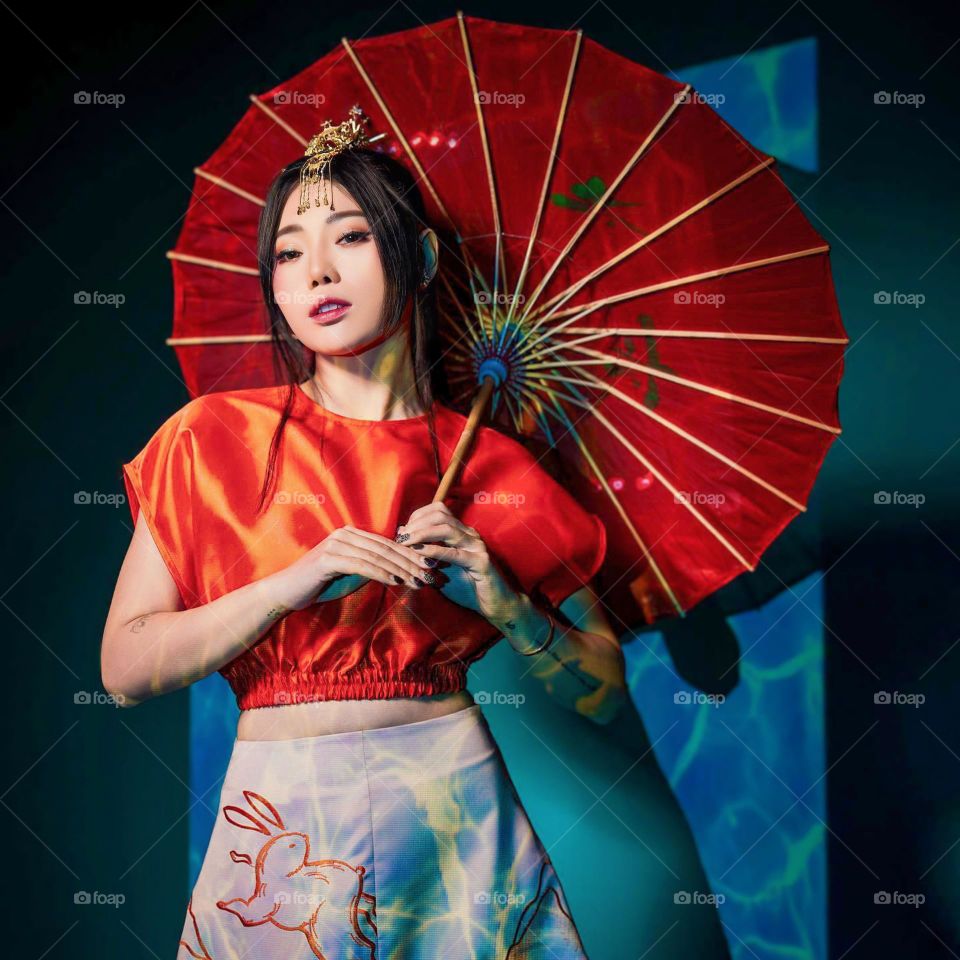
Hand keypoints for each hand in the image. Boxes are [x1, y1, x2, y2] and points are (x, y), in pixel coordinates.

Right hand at [270, 525, 436, 610]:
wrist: (287, 591)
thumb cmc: (320, 583)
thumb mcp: (351, 573)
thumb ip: (371, 567)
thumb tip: (400, 571)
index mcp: (352, 534)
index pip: (388, 543)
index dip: (411, 554)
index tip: (430, 566)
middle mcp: (345, 534)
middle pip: (386, 548)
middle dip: (411, 562)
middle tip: (430, 573)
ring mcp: (336, 544)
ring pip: (377, 556)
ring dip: (401, 569)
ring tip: (418, 580)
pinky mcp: (329, 559)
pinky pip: (362, 565)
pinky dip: (381, 573)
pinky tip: (396, 581)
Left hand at [394, 501, 520, 622]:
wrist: (494, 605)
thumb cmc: (467, 588)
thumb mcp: (442, 568)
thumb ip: (426, 554)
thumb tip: (404, 536)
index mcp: (462, 532)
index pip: (438, 510)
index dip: (417, 517)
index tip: (403, 532)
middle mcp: (470, 535)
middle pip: (440, 515)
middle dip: (416, 523)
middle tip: (401, 537)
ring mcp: (477, 547)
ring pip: (447, 528)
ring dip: (422, 533)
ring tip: (406, 543)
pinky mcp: (481, 562)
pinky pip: (454, 553)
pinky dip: (434, 550)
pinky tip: (420, 553)